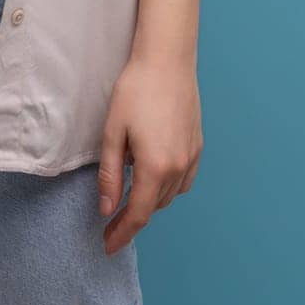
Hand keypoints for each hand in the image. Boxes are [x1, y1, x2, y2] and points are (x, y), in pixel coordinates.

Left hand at [98, 56, 203, 256]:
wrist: (167, 58)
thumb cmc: (136, 89)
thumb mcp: (113, 131)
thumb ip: (109, 174)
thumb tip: (106, 208)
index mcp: (155, 166)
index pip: (137, 214)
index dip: (121, 233)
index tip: (107, 246)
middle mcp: (178, 167)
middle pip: (153, 206)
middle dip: (131, 215)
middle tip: (110, 218)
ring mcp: (191, 157)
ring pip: (169, 195)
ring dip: (149, 200)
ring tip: (129, 194)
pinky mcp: (197, 145)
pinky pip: (183, 180)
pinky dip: (167, 186)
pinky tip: (154, 176)